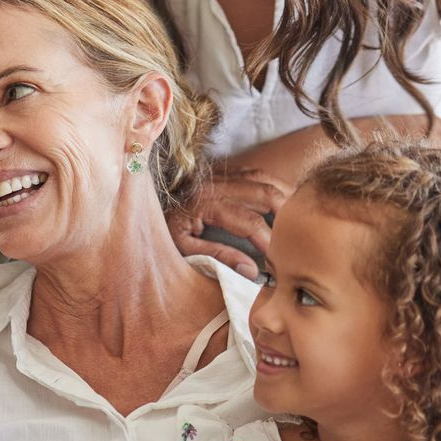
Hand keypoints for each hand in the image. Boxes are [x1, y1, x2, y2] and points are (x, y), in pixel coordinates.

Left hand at [168, 167, 289, 278]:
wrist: (140, 200)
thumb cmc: (160, 229)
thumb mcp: (181, 248)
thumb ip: (216, 257)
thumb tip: (251, 270)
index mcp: (205, 202)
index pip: (249, 221)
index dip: (271, 241)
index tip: (282, 261)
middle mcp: (216, 182)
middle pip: (264, 192)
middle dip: (287, 215)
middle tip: (300, 238)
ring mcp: (221, 173)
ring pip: (265, 178)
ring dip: (285, 196)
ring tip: (300, 220)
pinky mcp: (223, 170)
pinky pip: (257, 173)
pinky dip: (274, 186)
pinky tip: (285, 202)